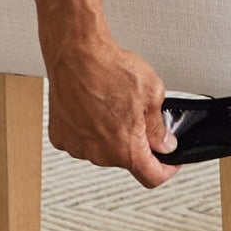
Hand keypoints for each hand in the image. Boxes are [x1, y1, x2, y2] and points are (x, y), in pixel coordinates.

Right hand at [44, 36, 180, 189]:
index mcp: (125, 148)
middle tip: (139, 117)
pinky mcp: (61, 136)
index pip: (151, 177)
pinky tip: (93, 109)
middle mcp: (99, 154)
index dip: (166, 170)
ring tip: (113, 106)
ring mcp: (77, 146)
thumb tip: (164, 143)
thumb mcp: (152, 94)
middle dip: (137, 143)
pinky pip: (82, 140)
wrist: (76, 53)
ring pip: (103, 150)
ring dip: (112, 136)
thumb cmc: (109, 69)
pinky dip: (90, 130)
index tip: (169, 162)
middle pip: (126, 160)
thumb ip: (159, 127)